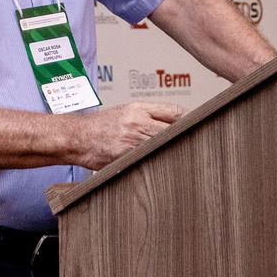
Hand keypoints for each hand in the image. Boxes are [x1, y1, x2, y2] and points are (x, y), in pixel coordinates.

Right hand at [72, 101, 187, 169]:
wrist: (77, 137)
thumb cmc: (101, 126)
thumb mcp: (125, 112)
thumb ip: (148, 116)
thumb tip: (174, 123)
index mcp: (138, 108)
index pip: (172, 111)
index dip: (188, 118)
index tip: (198, 124)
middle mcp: (137, 121)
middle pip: (172, 129)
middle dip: (185, 137)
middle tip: (197, 144)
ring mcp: (132, 140)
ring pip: (162, 146)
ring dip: (173, 152)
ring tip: (185, 159)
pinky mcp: (126, 156)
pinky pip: (148, 160)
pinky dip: (157, 163)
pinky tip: (164, 167)